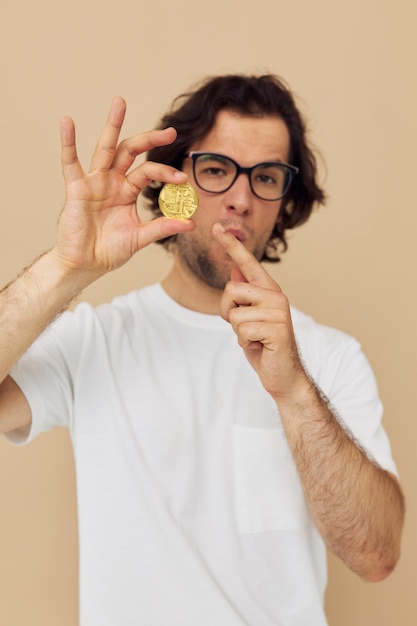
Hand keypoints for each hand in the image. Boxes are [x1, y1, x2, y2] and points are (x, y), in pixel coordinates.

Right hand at [56, 97, 193, 277]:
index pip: (148, 172)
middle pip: (130, 151)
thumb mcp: (140, 237)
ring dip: (113, 125)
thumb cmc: (110, 250)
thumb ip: (163, 227)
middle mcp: (112, 181)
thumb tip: (191, 224)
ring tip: (120, 102)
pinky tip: (67, 122)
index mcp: (127, 191)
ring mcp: (94, 182)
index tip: (183, 179)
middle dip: (149, 139)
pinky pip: (70, 162)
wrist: (86, 264)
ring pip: (105, 148)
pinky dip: (68, 142)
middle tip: (171, 131)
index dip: (166, 173)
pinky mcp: (77, 189)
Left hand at [213, 223, 308, 400]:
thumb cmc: (265, 346)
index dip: (231, 245)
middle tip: (243, 328)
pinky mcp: (277, 329)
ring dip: (237, 332)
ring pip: (234, 314)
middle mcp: (276, 296)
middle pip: (231, 290)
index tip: (217, 227)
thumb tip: (233, 268)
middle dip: (227, 312)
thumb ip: (244, 294)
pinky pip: (242, 331)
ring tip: (254, 339)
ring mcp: (278, 312)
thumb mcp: (249, 316)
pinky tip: (259, 347)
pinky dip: (244, 343)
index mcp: (269, 290)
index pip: (247, 263)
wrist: (284, 375)